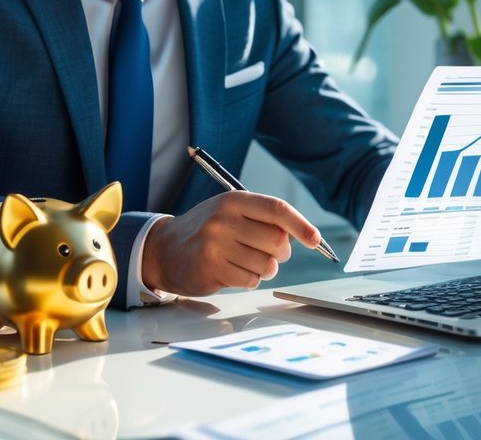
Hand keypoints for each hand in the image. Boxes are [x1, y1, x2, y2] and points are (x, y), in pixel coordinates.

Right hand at [141, 192, 322, 296]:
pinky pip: (251, 280)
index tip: (315, 239)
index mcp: (234, 200)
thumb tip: (303, 236)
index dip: (300, 225)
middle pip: (277, 241)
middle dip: (280, 253)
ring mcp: (215, 243)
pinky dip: (249, 279)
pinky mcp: (211, 267)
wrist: (165, 249)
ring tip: (246, 262)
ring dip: (265, 269)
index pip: (277, 209)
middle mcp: (224, 218)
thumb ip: (263, 219)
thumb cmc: (207, 231)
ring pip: (267, 264)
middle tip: (266, 252)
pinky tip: (232, 271)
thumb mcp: (231, 212)